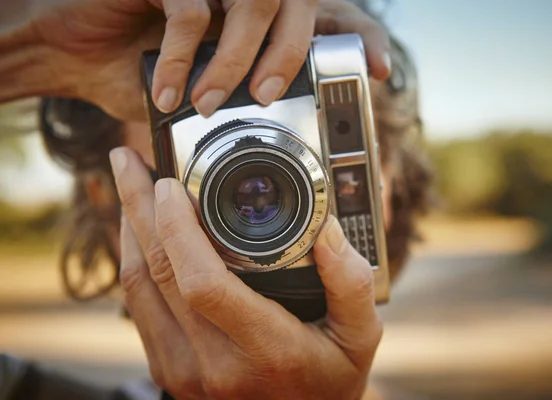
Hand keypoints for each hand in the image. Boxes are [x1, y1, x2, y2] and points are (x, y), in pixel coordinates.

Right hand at [23, 0, 389, 119]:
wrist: (73, 53)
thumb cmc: (140, 75)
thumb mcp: (202, 100)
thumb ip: (240, 110)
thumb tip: (278, 156)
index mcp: (260, 20)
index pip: (330, 15)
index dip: (360, 37)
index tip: (380, 72)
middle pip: (300, 1)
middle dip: (291, 51)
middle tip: (270, 96)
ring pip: (253, 0)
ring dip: (237, 58)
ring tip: (212, 100)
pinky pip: (192, 11)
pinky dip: (183, 57)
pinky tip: (166, 93)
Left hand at [110, 146, 382, 398]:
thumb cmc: (328, 380)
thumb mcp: (360, 336)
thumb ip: (351, 283)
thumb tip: (327, 230)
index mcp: (266, 348)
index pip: (204, 283)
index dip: (177, 227)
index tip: (168, 183)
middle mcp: (214, 363)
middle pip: (158, 274)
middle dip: (137, 208)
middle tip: (129, 161)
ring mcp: (183, 370)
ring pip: (137, 287)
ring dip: (129, 230)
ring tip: (128, 186)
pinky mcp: (168, 370)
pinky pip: (138, 307)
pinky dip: (133, 260)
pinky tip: (140, 233)